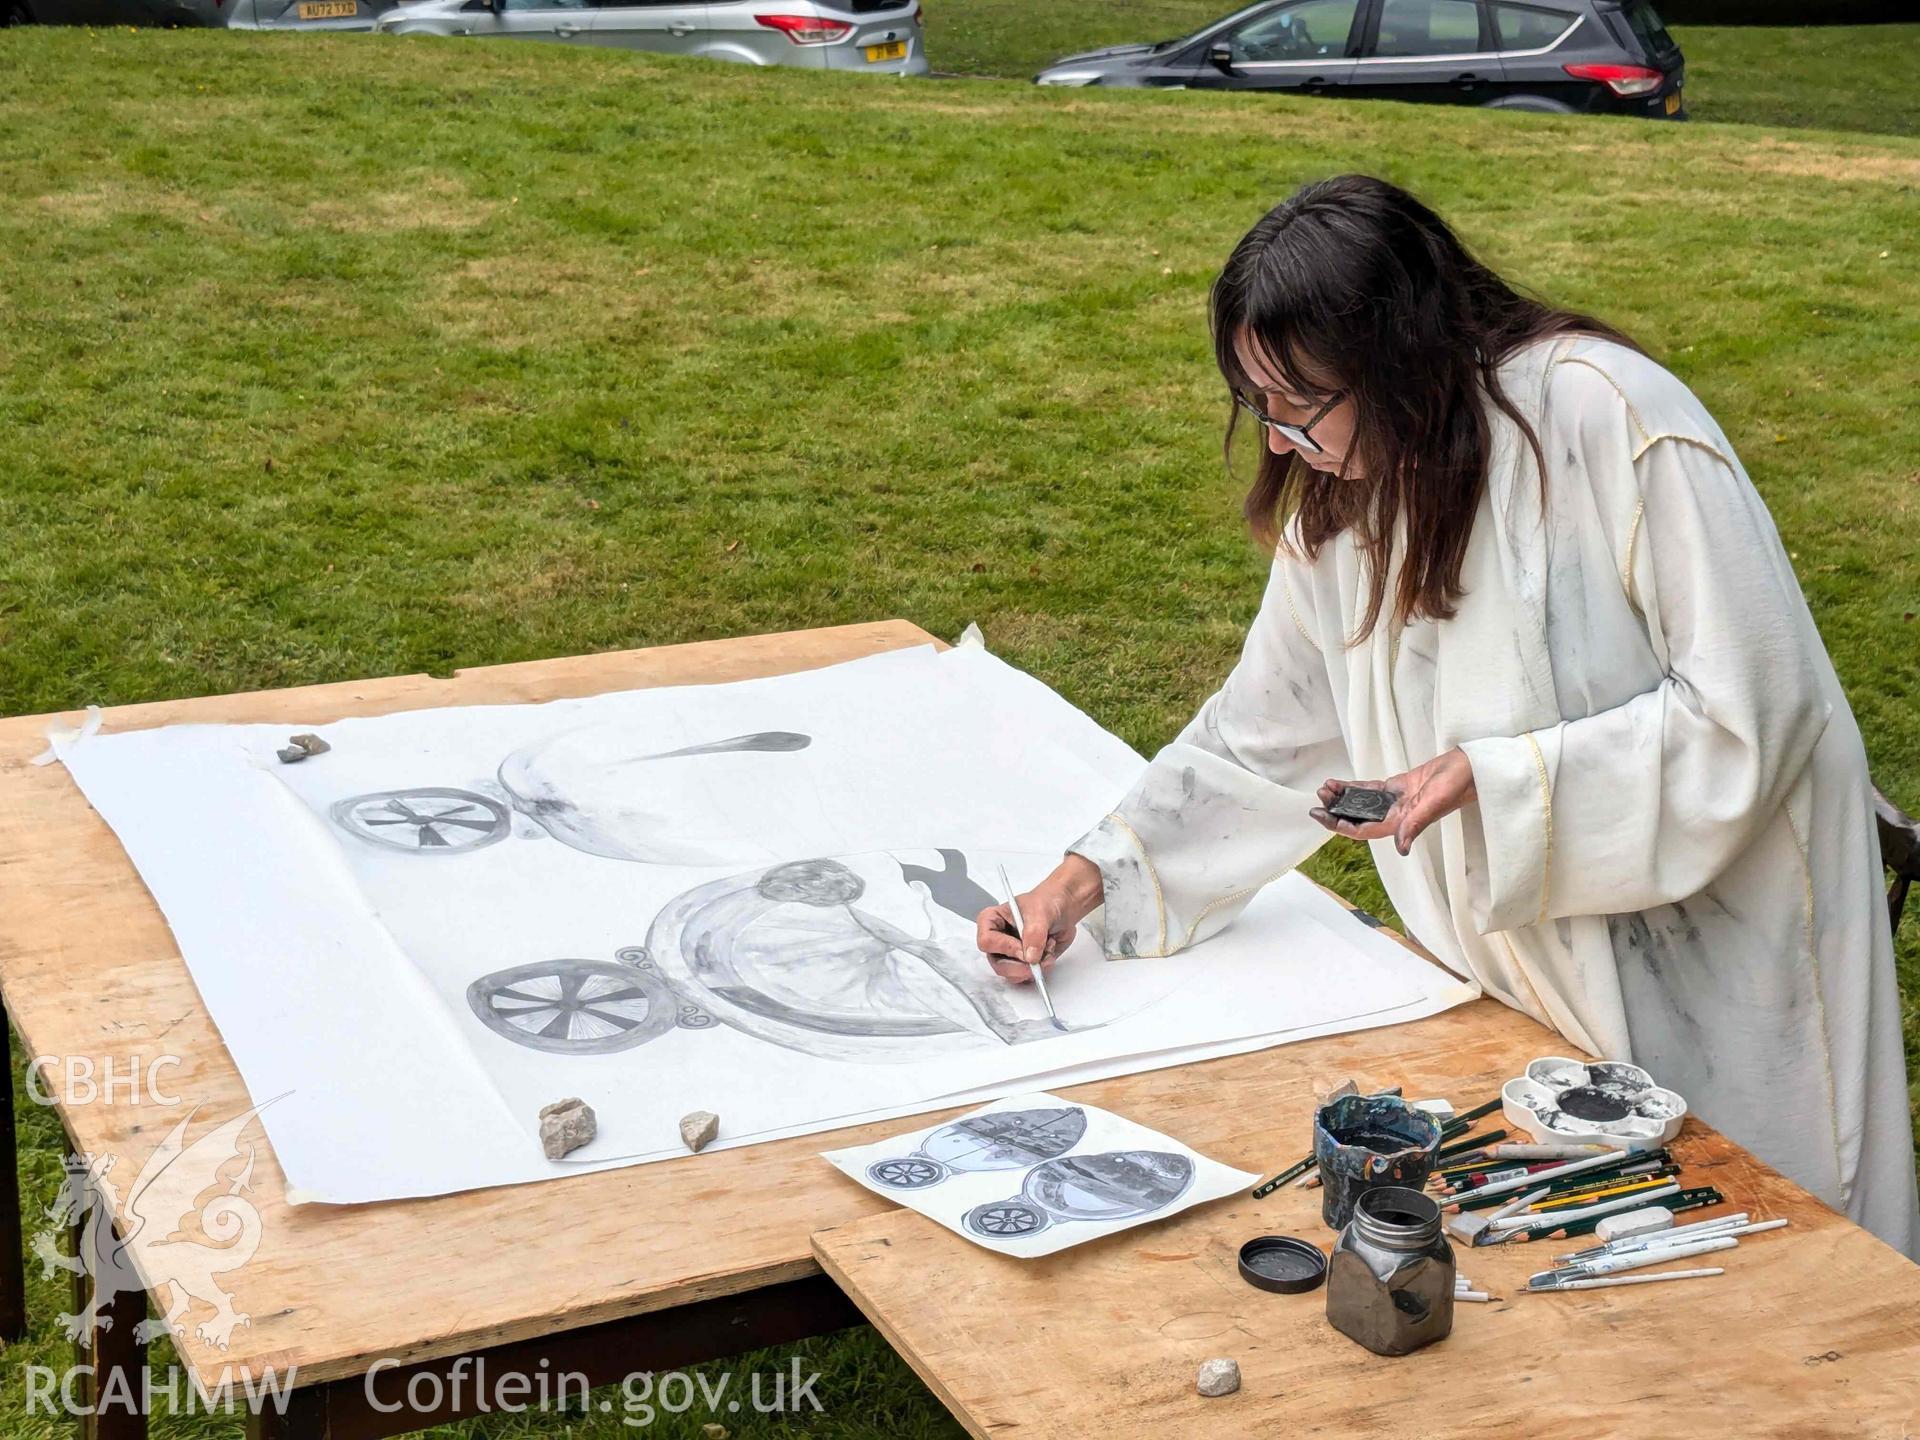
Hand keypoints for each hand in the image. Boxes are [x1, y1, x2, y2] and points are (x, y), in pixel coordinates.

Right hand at [975, 855, 1101, 982]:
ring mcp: (1010, 954)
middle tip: (1036, 963)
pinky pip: (1027, 977)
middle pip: (997, 964)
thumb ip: (1034, 933)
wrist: (1062, 909)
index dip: (1005, 948)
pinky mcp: (1023, 963)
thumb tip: (1030, 956)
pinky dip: (1041, 970)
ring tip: (1047, 951)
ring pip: (1012, 974)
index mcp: (992, 921)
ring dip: (1033, 968)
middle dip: (1019, 967)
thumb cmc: (1046, 902)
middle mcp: (998, 940)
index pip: (987, 941)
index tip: (1023, 949)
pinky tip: (1048, 955)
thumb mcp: (1040, 912)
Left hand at [1311, 748, 1477, 856]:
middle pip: (1357, 818)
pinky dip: (1353, 787)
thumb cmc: (1456, 786)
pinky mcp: (1398, 788)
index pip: (1363, 830)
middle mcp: (1396, 816)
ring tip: (1324, 788)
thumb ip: (1415, 824)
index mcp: (1402, 823)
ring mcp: (1396, 802)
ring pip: (1361, 804)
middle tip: (1318, 799)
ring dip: (1341, 798)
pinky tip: (1338, 783)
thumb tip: (1401, 848)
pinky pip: (1370, 790)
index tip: (1321, 816)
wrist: (1469, 768)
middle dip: (1335, 810)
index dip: (1340, 825)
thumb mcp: (1433, 803)